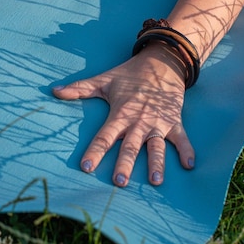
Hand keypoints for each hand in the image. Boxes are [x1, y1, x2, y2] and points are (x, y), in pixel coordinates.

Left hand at [53, 42, 194, 186]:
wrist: (161, 61)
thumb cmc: (130, 74)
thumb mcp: (104, 80)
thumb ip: (79, 88)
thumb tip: (54, 90)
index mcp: (120, 114)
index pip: (105, 136)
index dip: (95, 151)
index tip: (86, 167)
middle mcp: (139, 121)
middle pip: (130, 147)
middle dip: (125, 164)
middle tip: (119, 182)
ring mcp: (158, 122)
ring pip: (156, 147)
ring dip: (156, 164)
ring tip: (155, 181)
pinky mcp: (174, 121)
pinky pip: (182, 138)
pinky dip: (187, 150)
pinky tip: (190, 165)